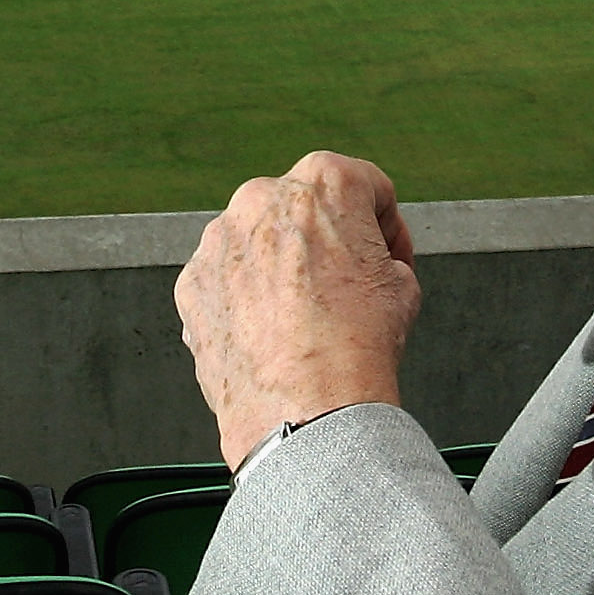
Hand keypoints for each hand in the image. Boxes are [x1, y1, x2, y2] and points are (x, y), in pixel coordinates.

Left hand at [177, 152, 421, 466]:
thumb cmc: (357, 348)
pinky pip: (225, 280)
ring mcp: (218, 240)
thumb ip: (377, 251)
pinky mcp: (191, 282)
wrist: (305, 412)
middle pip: (303, 208)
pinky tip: (272, 335)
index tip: (386, 254)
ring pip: (257, 242)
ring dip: (280, 268)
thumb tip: (364, 259)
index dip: (386, 225)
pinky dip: (245, 300)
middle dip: (325, 240)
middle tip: (347, 285)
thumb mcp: (402, 284)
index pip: (363, 185)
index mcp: (323, 182)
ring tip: (305, 319)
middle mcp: (262, 197)